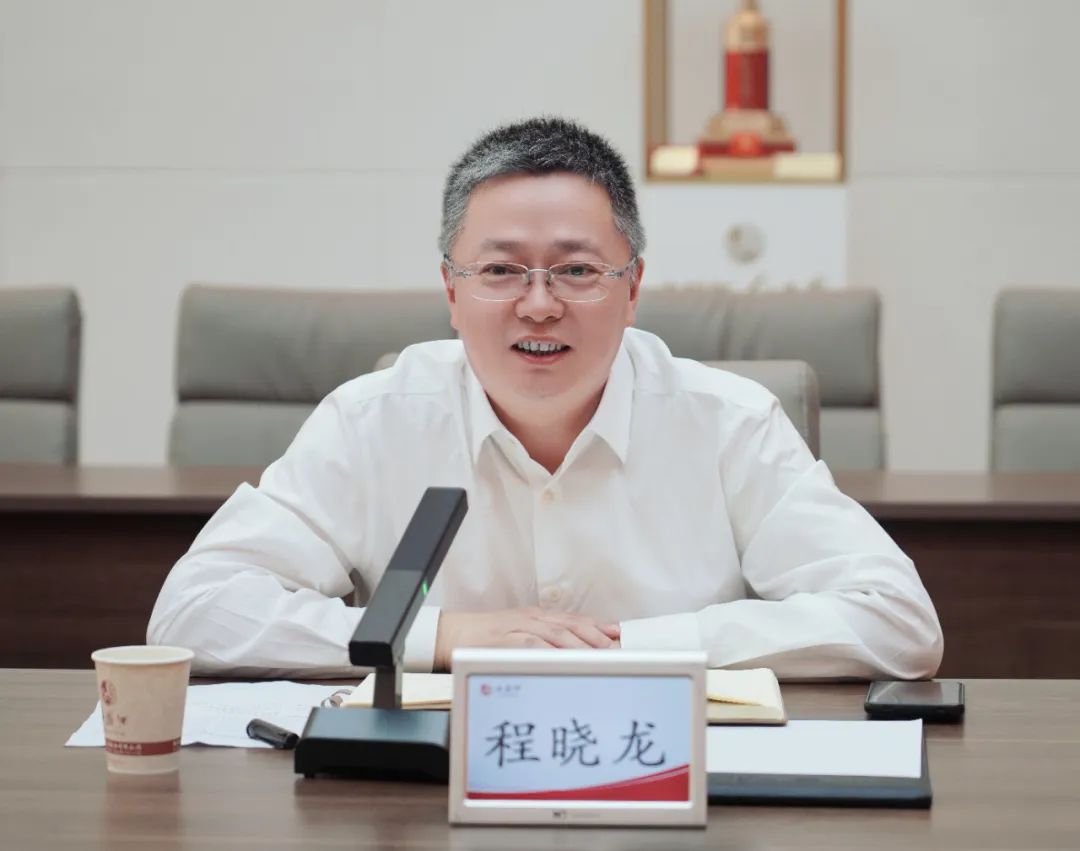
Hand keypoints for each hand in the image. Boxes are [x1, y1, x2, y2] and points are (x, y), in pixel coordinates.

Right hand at [434, 608, 620, 670]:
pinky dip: (551, 652)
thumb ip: (542, 641)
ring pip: (556, 634)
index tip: (617, 634)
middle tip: (616, 651)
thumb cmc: (484, 638)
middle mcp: (530, 619)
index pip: (573, 619)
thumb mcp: (517, 633)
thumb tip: (571, 654)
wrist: (451, 634)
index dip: (597, 626)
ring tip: (599, 657)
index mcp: (535, 617)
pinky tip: (565, 660)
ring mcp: (517, 628)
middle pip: (570, 626)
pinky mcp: (504, 640)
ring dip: (580, 646)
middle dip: (596, 638)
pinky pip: (532, 645)